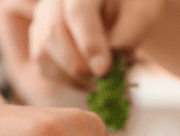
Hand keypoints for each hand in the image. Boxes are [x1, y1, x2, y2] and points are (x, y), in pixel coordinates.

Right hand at [0, 0, 162, 97]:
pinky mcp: (39, 36)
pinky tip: (87, 80)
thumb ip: (127, 34)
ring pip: (43, 51)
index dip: (89, 43)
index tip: (103, 69)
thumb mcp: (141, 16)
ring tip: (98, 80)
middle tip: (101, 78)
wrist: (122, 10)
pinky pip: (43, 64)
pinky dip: (65, 80)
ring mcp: (43, 15)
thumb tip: (102, 64)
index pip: (78, 11)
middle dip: (78, 64)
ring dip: (71, 76)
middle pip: (53, 32)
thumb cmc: (133, 11)